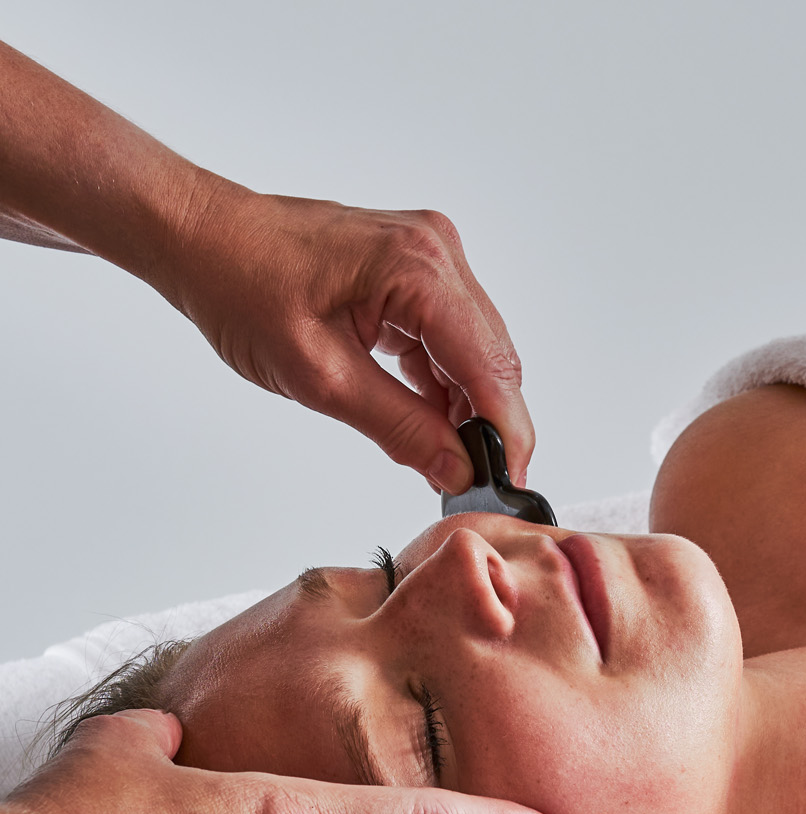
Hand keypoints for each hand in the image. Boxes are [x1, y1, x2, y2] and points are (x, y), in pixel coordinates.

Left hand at [0, 43, 533, 488]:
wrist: (200, 240)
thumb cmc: (241, 288)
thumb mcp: (321, 377)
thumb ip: (399, 426)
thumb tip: (455, 467)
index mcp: (418, 269)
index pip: (489, 368)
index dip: (506, 435)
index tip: (508, 485)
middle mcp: (435, 252)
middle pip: (493, 360)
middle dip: (490, 426)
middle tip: (475, 485)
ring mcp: (428, 256)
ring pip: (475, 352)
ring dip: (466, 408)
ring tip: (446, 461)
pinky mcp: (414, 269)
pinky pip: (448, 337)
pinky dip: (443, 384)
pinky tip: (429, 422)